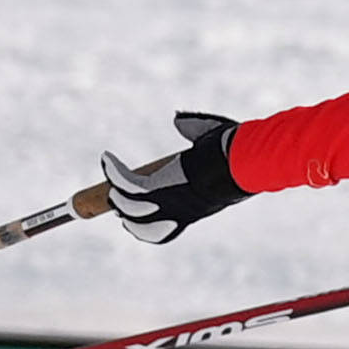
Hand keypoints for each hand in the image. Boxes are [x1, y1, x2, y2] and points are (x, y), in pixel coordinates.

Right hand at [100, 111, 245, 243]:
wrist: (241, 159)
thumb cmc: (233, 152)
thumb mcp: (209, 140)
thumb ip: (193, 130)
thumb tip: (179, 121)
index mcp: (193, 208)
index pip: (165, 228)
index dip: (146, 223)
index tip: (132, 215)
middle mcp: (178, 211)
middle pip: (142, 226)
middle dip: (125, 213)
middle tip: (113, 198)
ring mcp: (166, 202)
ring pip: (128, 206)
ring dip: (115, 192)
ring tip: (111, 173)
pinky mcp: (156, 188)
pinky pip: (125, 184)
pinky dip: (113, 171)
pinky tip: (107, 157)